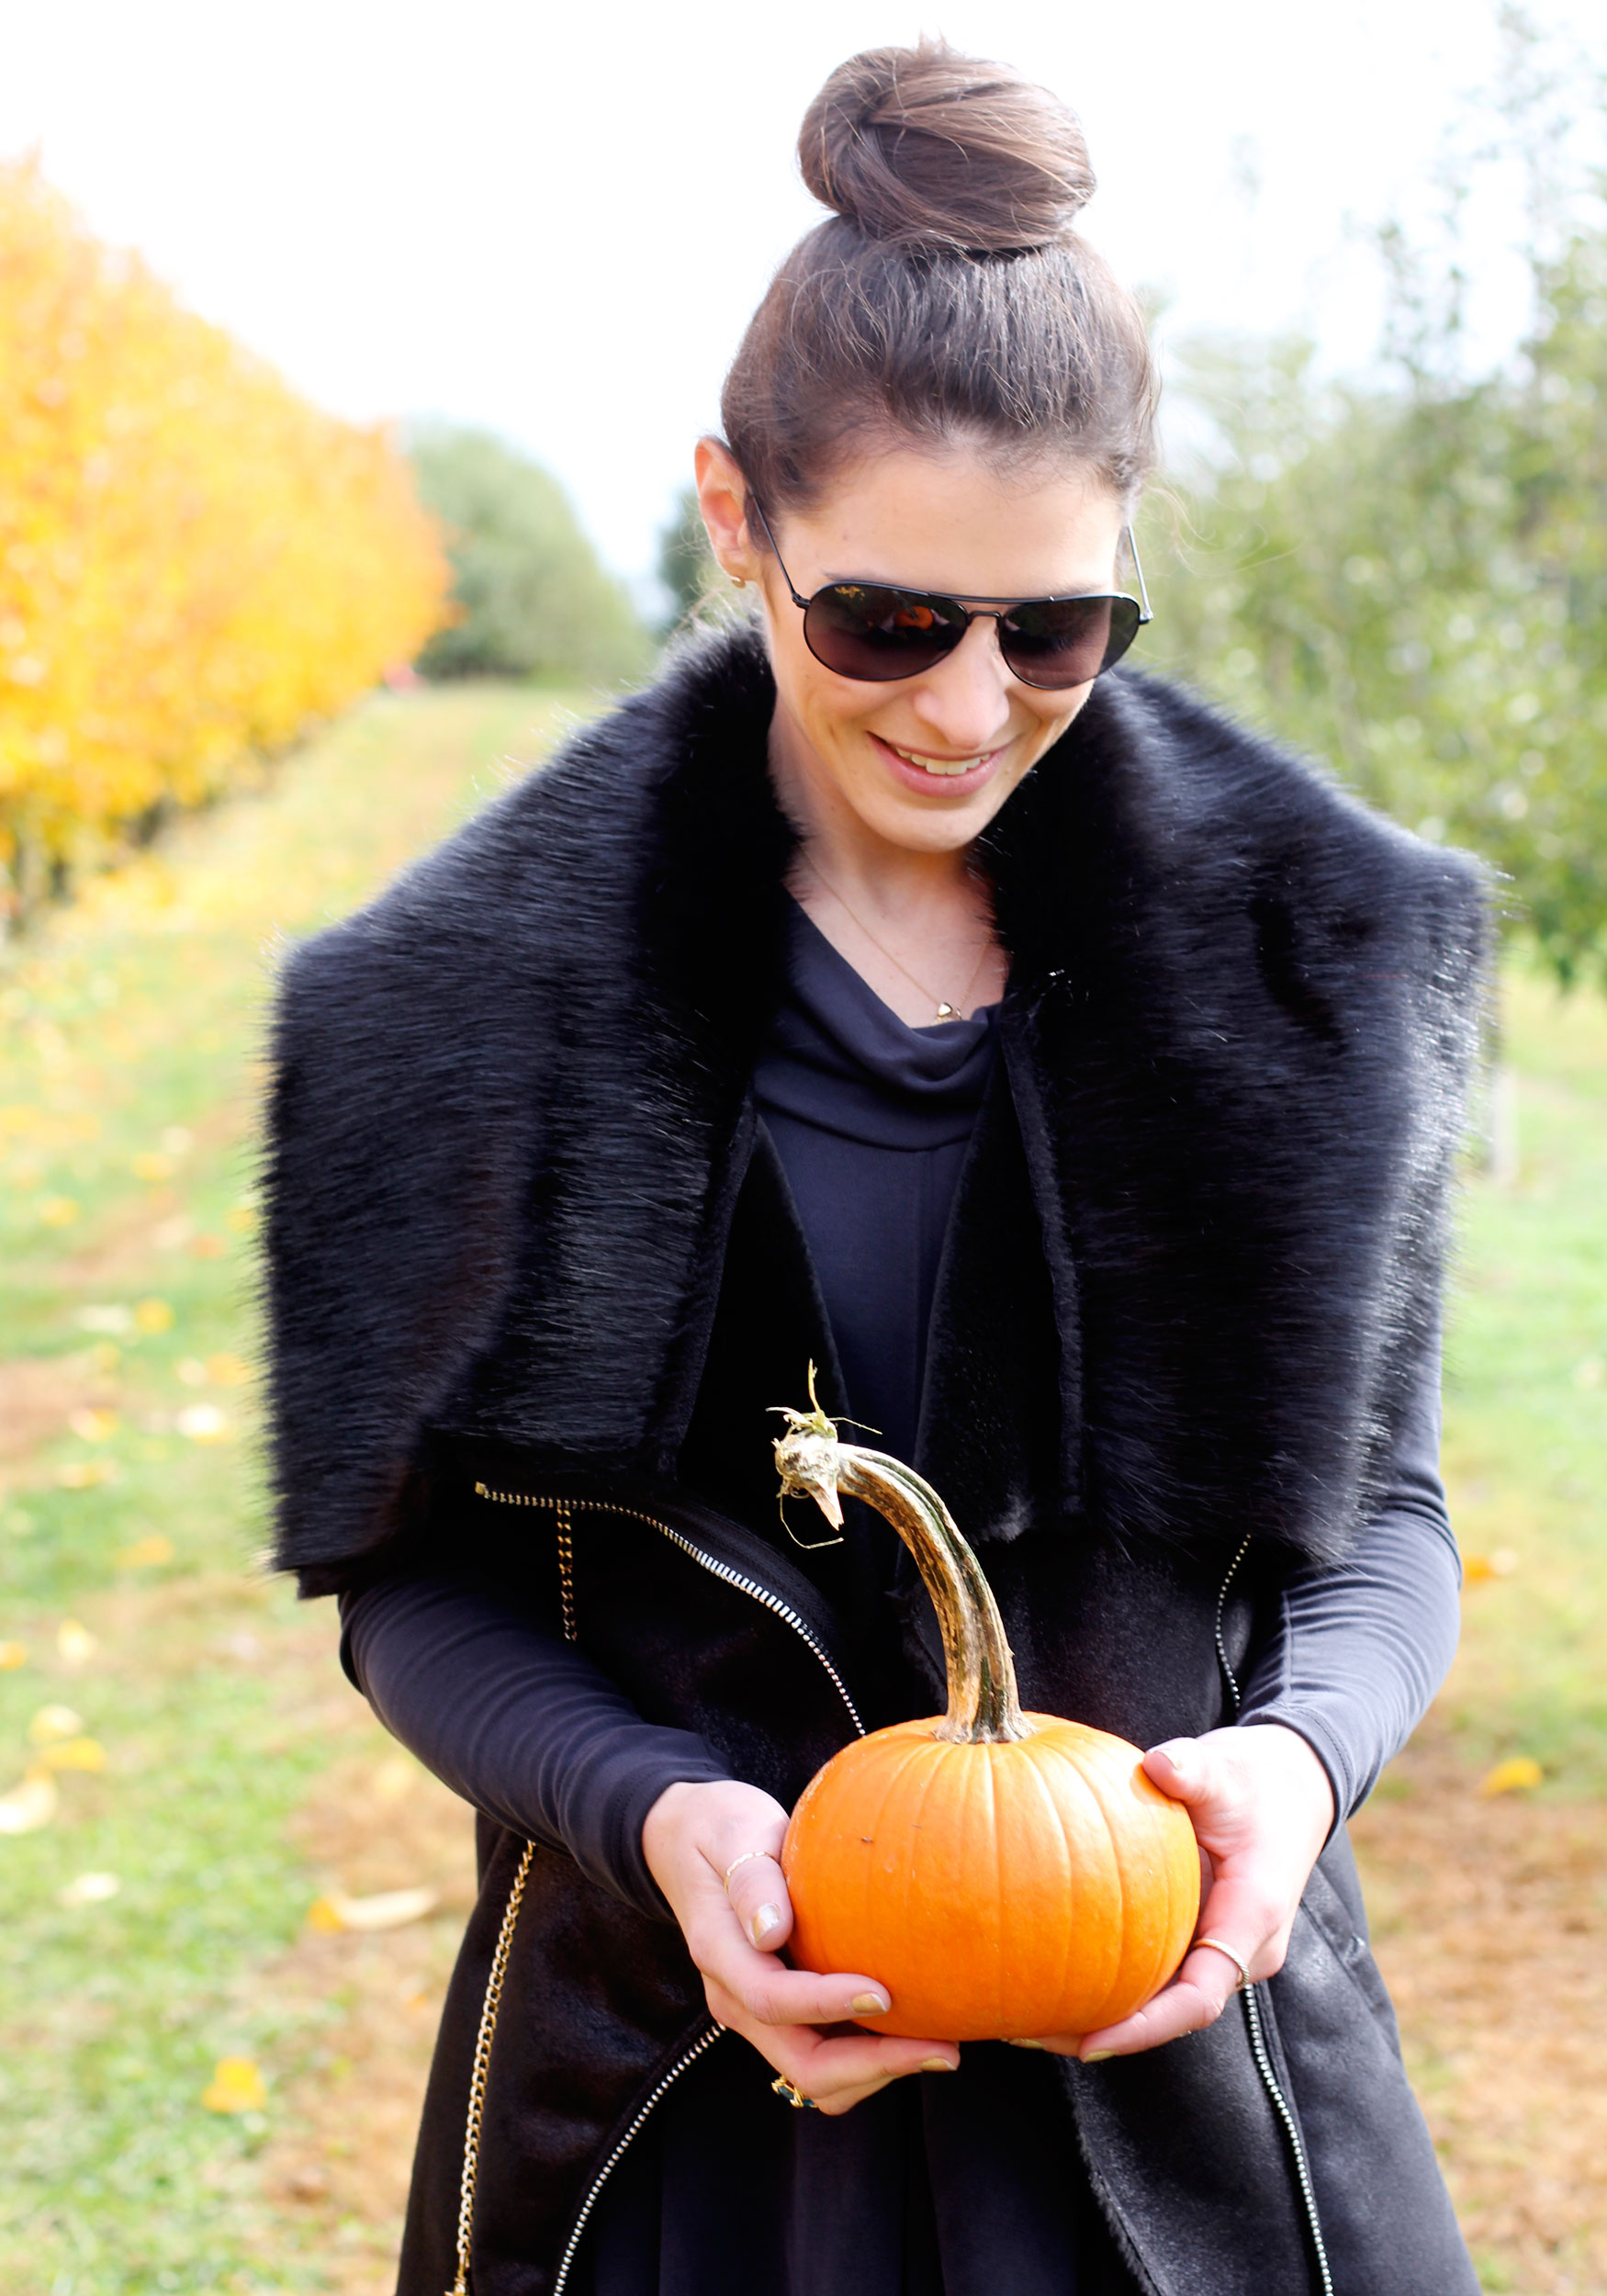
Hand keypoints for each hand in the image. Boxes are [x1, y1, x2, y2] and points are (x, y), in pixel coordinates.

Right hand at [642, 1777, 958, 2113]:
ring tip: (939, 2043)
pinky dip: (871, 2058)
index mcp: (720, 1954)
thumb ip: (751, 1881)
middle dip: (875, 2067)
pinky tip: (915, 2027)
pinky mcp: (783, 2014)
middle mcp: (736, 1998)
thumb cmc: (724, 1828)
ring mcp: (758, 2013)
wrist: (693, 1843)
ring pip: (816, 2077)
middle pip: (803, 2066)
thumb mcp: (735, 1832)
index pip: (773, 2000)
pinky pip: (827, 2055)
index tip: (886, 1992)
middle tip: (944, 2047)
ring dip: (878, 2072)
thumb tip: (771, 1932)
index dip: (830, 2005)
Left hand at [1019, 1723, 1335, 2063]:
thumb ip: (1195, 1769)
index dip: (1146, 2027)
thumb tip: (1160, 1763)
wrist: (1291, 1785)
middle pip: (1172, 2011)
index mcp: (1252, 1920)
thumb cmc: (1257, 1779)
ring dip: (1101, 2011)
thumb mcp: (1227, 1770)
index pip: (1200, 1997)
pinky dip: (1107, 1977)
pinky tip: (1047, 1971)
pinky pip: (1154, 1968)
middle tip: (1026, 2033)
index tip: (1091, 2043)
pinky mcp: (1200, 1935)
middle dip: (1106, 2030)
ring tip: (1022, 2015)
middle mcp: (1240, 1949)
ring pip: (1161, 1997)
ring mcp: (1220, 1946)